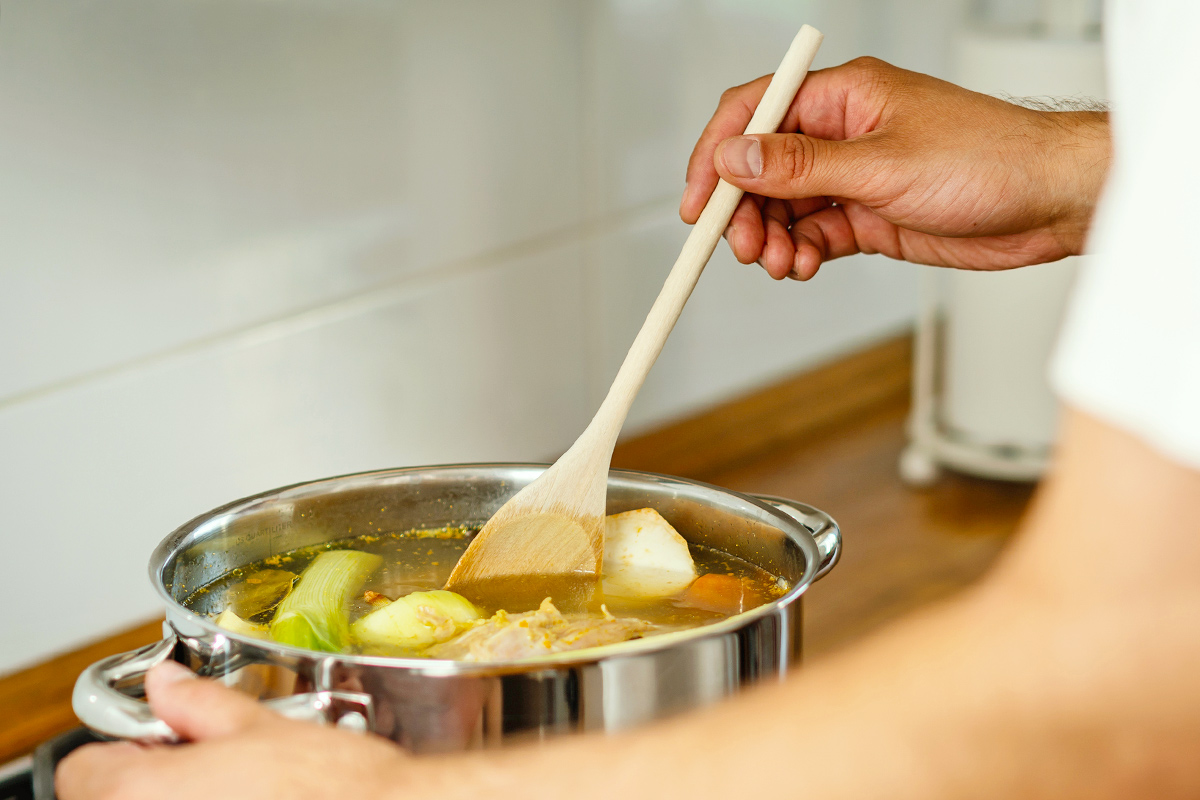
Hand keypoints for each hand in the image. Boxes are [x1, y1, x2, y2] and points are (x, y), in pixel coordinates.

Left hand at [56, 661, 408, 799]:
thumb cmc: (334, 787)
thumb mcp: (264, 726)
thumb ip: (200, 704)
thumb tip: (167, 683)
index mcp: (141, 792)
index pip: (81, 771)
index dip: (120, 751)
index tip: (158, 744)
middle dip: (149, 782)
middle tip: (203, 770)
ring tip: (232, 792)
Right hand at [681, 57, 1110, 279]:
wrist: (1047, 202)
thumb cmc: (989, 159)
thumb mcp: (883, 164)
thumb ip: (801, 167)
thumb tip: (736, 158)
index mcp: (843, 96)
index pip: (755, 113)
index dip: (716, 156)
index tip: (698, 202)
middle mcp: (842, 132)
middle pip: (761, 168)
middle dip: (743, 211)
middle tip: (744, 247)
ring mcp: (854, 175)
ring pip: (784, 207)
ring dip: (772, 239)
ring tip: (782, 263)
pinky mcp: (868, 214)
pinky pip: (813, 233)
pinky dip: (801, 253)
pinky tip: (806, 265)